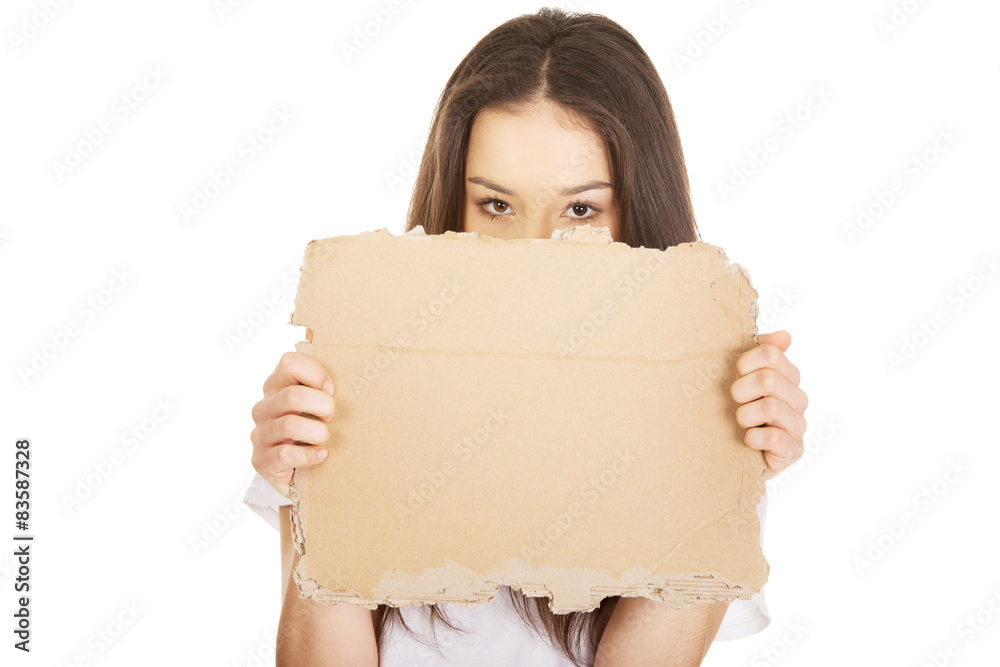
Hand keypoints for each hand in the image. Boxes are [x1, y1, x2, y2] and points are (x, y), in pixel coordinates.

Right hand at [250, 331, 335, 497]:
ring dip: (318, 433)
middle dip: (322, 408)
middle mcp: (264, 406)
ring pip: (290, 425)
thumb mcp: (320, 397)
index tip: (331, 390)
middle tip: (331, 417)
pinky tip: (321, 455)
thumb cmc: (315, 427)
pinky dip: (310, 455)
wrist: (302, 471)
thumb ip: (317, 367)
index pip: (289, 362)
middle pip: (293, 396)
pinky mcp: (262, 461)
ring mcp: (260, 434)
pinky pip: (286, 455)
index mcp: (277, 384)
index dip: (316, 375)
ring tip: (325, 438)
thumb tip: (311, 325)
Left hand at [730, 330, 807, 481]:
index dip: (745, 363)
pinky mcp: (793, 450)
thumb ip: (762, 354)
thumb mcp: (745, 380)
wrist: (742, 456)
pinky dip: (752, 438)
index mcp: (788, 377)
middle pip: (768, 380)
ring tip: (742, 422)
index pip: (771, 354)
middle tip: (736, 403)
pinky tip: (748, 440)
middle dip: (741, 391)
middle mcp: (798, 398)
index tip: (736, 375)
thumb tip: (784, 335)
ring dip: (744, 416)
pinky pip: (772, 437)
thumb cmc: (743, 413)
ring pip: (770, 407)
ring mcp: (798, 425)